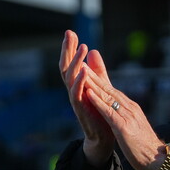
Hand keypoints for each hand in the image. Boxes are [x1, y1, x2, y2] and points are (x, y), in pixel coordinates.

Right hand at [60, 30, 114, 165]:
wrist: (103, 137)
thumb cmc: (100, 112)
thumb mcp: (100, 86)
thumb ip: (97, 71)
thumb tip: (93, 50)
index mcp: (78, 84)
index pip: (72, 63)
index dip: (70, 48)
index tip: (71, 32)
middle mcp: (74, 90)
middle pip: (66, 67)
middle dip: (67, 50)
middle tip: (69, 34)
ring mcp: (76, 100)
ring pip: (71, 78)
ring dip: (76, 63)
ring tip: (81, 47)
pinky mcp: (81, 110)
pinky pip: (77, 95)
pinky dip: (79, 83)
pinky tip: (83, 72)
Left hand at [68, 35, 166, 169]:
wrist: (158, 160)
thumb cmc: (145, 146)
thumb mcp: (133, 127)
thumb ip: (126, 117)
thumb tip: (120, 110)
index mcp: (131, 108)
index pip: (113, 91)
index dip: (100, 79)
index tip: (89, 67)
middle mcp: (130, 108)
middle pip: (109, 89)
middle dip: (94, 75)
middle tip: (82, 61)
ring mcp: (127, 116)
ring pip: (108, 96)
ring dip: (94, 83)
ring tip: (82, 71)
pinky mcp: (124, 127)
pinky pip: (108, 112)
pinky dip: (98, 101)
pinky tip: (88, 93)